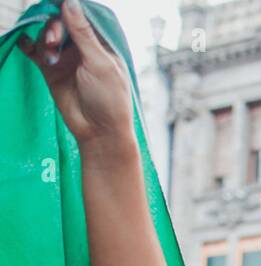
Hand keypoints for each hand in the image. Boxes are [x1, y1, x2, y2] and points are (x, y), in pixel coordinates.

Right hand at [18, 0, 134, 156]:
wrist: (99, 132)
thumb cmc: (109, 99)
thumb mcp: (99, 63)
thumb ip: (83, 34)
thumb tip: (70, 3)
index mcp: (101, 44)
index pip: (81, 18)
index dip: (68, 10)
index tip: (56, 6)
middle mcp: (83, 48)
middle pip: (61, 23)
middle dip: (53, 27)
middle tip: (52, 42)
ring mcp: (66, 58)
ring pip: (46, 35)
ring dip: (43, 39)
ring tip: (48, 54)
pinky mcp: (51, 70)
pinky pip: (35, 51)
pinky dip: (28, 45)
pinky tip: (26, 44)